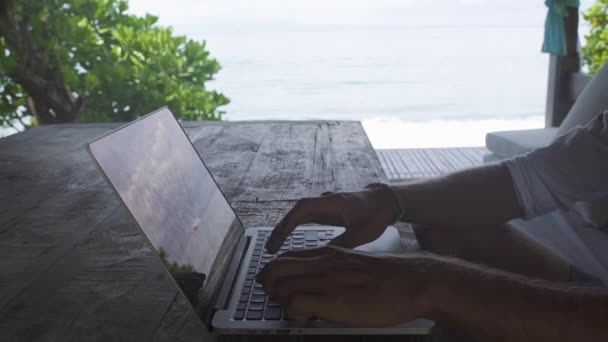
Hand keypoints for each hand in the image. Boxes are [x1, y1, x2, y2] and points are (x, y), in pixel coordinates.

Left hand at [257, 246, 431, 325]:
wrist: (412, 281)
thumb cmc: (388, 277)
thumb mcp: (353, 263)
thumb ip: (333, 269)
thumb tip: (317, 283)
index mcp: (327, 254)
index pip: (284, 258)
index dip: (273, 273)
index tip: (276, 286)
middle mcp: (322, 263)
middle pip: (275, 269)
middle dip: (268, 286)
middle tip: (277, 299)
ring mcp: (326, 281)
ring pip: (281, 286)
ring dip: (280, 301)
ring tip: (295, 311)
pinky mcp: (333, 300)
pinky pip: (296, 303)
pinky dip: (293, 313)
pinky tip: (306, 317)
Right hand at [265, 189, 399, 252]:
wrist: (384, 201)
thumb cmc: (375, 215)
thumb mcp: (362, 233)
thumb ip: (343, 243)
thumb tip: (323, 257)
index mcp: (332, 203)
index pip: (303, 209)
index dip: (288, 223)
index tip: (279, 239)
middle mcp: (324, 201)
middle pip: (296, 211)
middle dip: (281, 228)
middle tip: (269, 248)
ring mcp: (323, 204)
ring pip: (298, 214)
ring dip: (285, 227)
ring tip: (273, 246)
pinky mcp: (324, 210)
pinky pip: (304, 217)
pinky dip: (293, 226)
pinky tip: (286, 239)